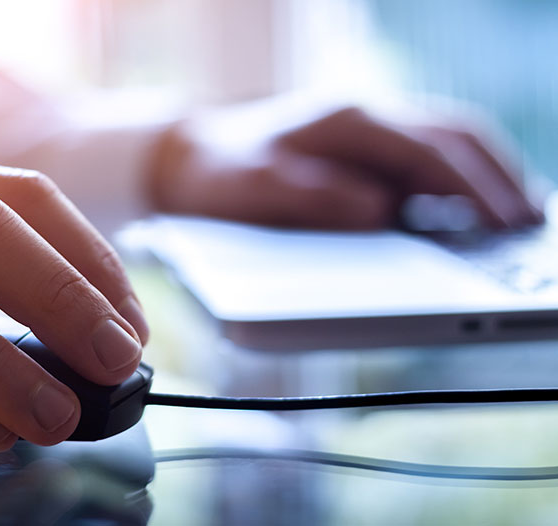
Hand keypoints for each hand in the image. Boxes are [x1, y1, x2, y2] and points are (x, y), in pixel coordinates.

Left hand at [148, 100, 542, 229]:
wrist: (188, 155)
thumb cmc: (218, 175)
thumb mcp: (253, 190)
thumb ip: (313, 199)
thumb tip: (380, 213)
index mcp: (346, 122)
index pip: (429, 152)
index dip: (474, 189)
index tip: (506, 223)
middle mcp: (365, 115)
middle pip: (456, 138)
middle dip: (499, 180)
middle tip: (530, 225)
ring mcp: (368, 127)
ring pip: (448, 141)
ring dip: (487, 175)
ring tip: (518, 218)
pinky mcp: (364, 146)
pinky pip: (426, 155)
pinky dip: (459, 179)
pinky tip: (470, 210)